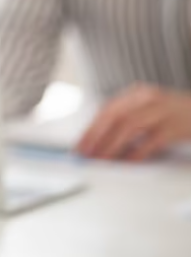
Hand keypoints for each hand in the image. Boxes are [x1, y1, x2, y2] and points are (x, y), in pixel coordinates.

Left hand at [76, 84, 190, 160]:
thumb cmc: (177, 115)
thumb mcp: (150, 110)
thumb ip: (128, 120)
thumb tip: (100, 142)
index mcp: (138, 93)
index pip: (107, 109)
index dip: (91, 128)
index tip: (80, 144)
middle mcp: (148, 98)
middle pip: (115, 116)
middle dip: (97, 136)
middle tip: (86, 154)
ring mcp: (162, 110)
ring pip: (129, 126)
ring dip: (112, 144)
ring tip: (102, 159)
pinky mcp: (175, 126)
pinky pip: (151, 140)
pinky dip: (137, 152)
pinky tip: (128, 162)